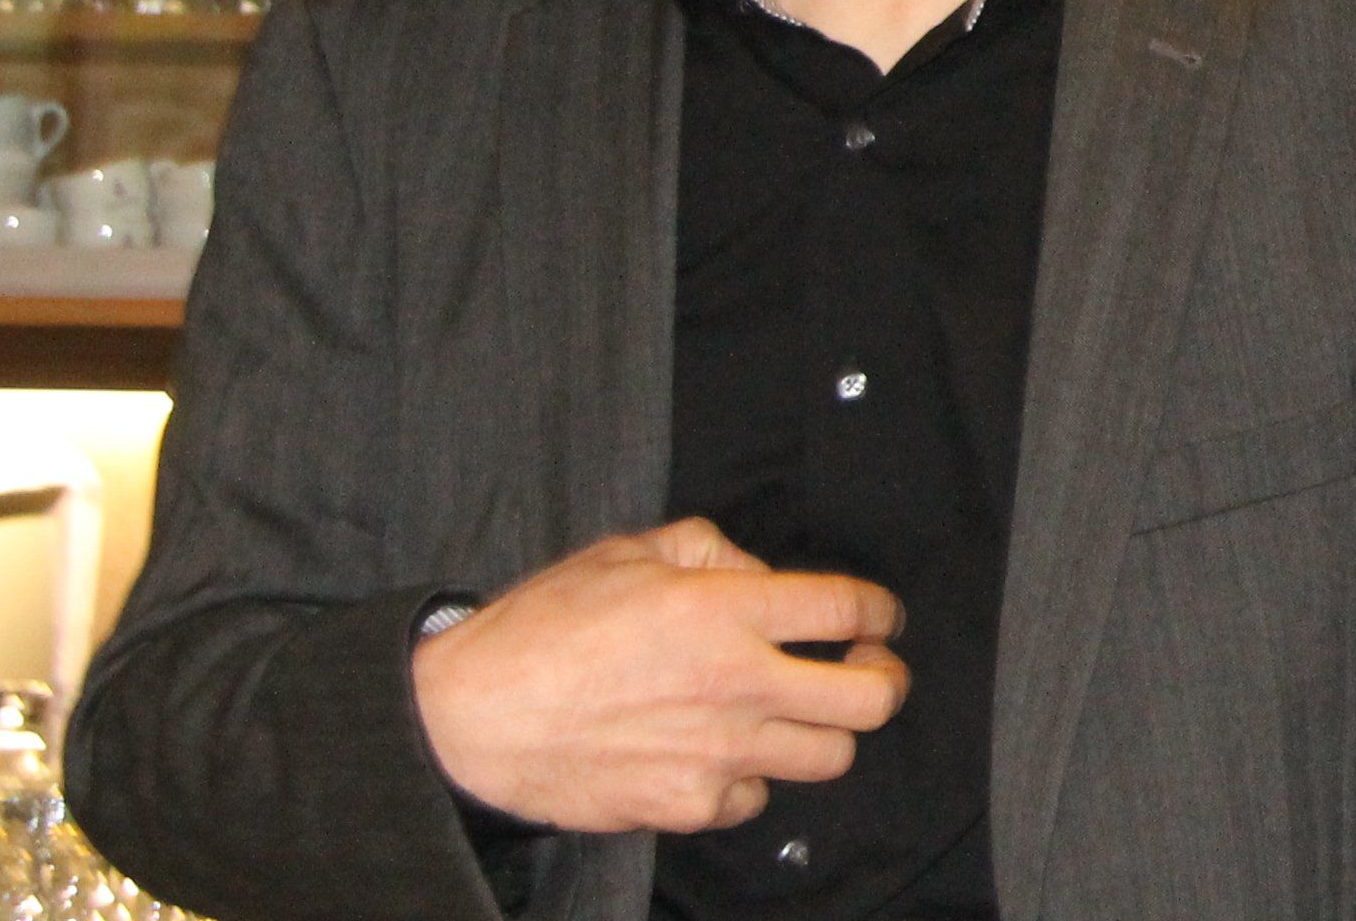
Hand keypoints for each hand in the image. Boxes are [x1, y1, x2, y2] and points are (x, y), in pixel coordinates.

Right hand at [411, 518, 907, 834]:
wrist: (470, 718)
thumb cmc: (541, 630)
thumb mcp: (628, 552)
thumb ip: (709, 550)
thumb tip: (756, 574)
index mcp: (725, 612)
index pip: (848, 609)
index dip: (881, 610)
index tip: (880, 616)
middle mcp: (737, 685)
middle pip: (871, 700)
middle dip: (885, 679)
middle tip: (867, 667)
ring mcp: (717, 753)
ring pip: (829, 757)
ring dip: (826, 731)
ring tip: (805, 712)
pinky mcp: (686, 805)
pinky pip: (756, 798)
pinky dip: (753, 778)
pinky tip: (729, 752)